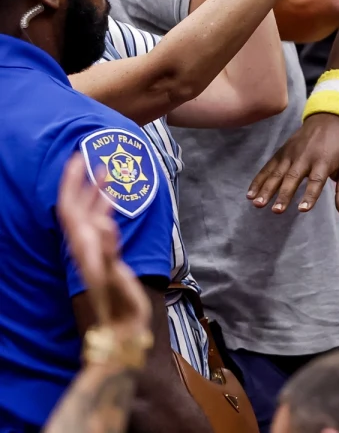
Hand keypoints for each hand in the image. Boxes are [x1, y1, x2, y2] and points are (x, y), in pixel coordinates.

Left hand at [57, 155, 151, 340]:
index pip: (70, 206)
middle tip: (89, 157)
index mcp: (83, 246)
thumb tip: (104, 221)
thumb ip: (109, 247)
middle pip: (76, 206)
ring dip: (94, 192)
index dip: (72, 181)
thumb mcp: (114, 275)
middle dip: (80, 181)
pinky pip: (101, 224)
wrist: (121, 327)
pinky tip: (113, 203)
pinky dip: (105, 208)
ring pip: (88, 214)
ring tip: (105, 173)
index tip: (79, 158)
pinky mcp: (104, 255)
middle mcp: (84, 245)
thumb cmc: (119, 304)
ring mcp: (93, 250)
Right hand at [248, 112, 338, 214]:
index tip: (302, 209)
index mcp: (324, 161)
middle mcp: (305, 157)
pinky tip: (250, 194)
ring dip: (266, 189)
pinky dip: (258, 180)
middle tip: (277, 211)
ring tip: (258, 204)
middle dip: (284, 194)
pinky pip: (268, 168)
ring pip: (277, 173)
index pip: (316, 181)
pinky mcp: (281, 152)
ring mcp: (291, 154)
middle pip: (293, 177)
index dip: (310, 195)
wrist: (329, 119)